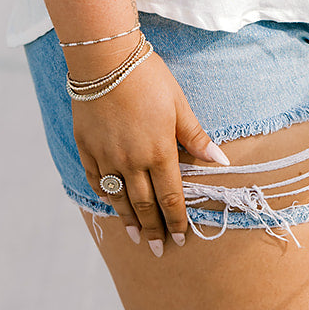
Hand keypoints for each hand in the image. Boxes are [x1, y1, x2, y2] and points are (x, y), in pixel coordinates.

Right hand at [73, 50, 228, 253]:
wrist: (105, 60)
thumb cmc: (148, 77)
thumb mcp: (179, 104)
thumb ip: (196, 137)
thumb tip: (221, 161)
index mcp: (159, 152)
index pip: (170, 197)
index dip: (176, 220)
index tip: (181, 238)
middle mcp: (132, 163)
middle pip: (145, 205)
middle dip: (154, 230)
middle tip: (159, 249)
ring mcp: (107, 158)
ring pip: (119, 199)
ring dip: (129, 220)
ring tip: (136, 237)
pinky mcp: (87, 149)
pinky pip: (97, 181)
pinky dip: (105, 196)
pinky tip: (111, 204)